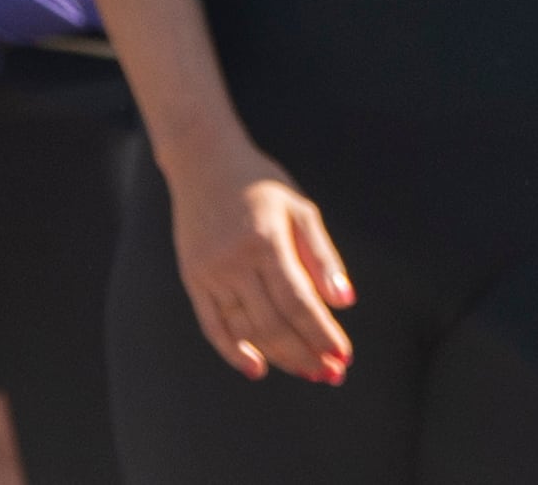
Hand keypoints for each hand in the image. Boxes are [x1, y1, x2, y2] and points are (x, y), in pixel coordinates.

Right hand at [169, 149, 355, 383]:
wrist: (204, 164)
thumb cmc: (261, 185)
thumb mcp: (300, 209)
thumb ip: (322, 256)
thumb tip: (345, 302)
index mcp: (266, 241)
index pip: (299, 301)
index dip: (321, 333)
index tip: (343, 355)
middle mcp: (235, 262)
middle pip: (273, 322)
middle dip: (306, 352)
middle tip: (332, 373)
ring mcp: (210, 273)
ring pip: (246, 328)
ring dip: (279, 356)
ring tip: (307, 370)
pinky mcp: (192, 280)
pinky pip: (213, 325)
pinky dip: (234, 351)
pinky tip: (257, 369)